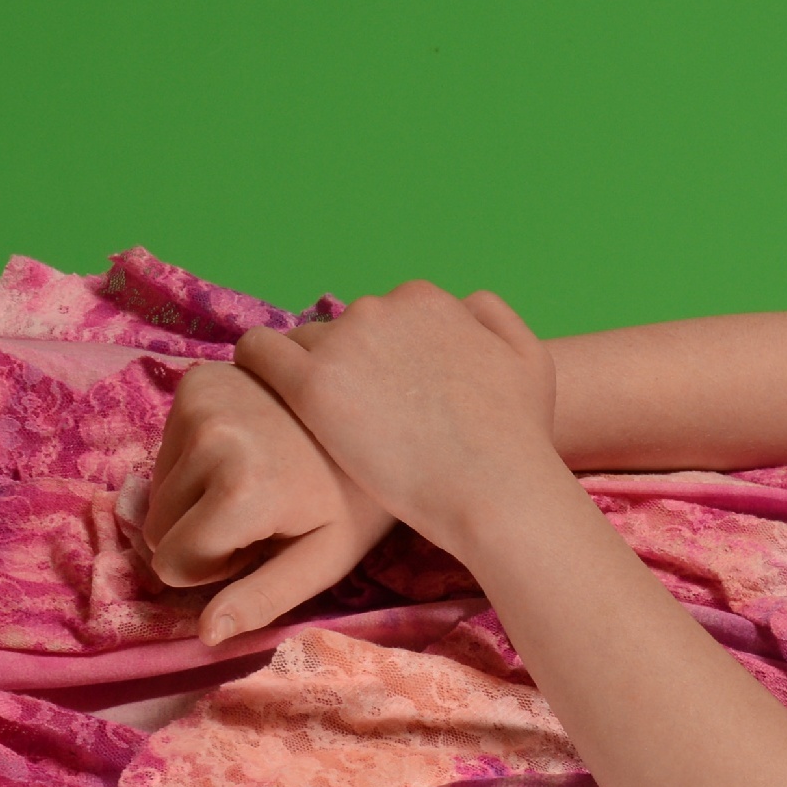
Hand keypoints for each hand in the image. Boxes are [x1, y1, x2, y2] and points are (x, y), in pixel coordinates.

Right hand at [140, 357, 395, 646]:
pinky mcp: (197, 380)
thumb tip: (206, 635)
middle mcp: (209, 439)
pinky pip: (167, 448)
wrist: (385, 417)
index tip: (260, 546)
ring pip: (158, 488)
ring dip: (197, 497)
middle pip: (159, 527)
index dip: (214, 568)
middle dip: (202, 534)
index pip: (173, 564)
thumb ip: (262, 599)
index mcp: (239, 492)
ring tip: (259, 482)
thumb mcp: (320, 562)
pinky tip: (250, 451)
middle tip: (262, 515)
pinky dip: (197, 459)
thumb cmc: (356, 503)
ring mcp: (200, 402)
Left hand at [233, 280, 568, 557]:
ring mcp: (344, 343)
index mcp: (426, 299)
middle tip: (362, 418)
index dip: (382, 357)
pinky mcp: (313, 385)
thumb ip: (493, 316)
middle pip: (343, 329)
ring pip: (304, 345)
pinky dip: (256, 366)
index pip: (383, 316)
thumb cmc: (518, 436)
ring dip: (310, 375)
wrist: (496, 487)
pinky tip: (259, 391)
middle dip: (348, 366)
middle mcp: (381, 307)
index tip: (387, 394)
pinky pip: (260, 354)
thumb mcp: (530, 358)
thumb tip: (461, 302)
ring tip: (322, 423)